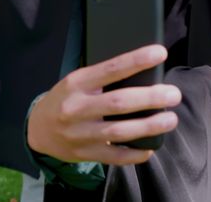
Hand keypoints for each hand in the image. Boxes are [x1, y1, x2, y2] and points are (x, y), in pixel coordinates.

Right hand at [27, 44, 181, 164]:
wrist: (37, 129)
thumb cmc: (66, 99)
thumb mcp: (78, 80)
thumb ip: (103, 77)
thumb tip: (144, 70)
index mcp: (77, 83)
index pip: (111, 68)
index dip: (137, 60)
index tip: (160, 53)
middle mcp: (77, 108)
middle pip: (118, 102)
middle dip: (150, 98)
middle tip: (174, 94)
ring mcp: (80, 133)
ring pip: (119, 131)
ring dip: (149, 126)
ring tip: (170, 119)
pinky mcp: (85, 153)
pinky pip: (114, 157)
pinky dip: (134, 154)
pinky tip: (151, 147)